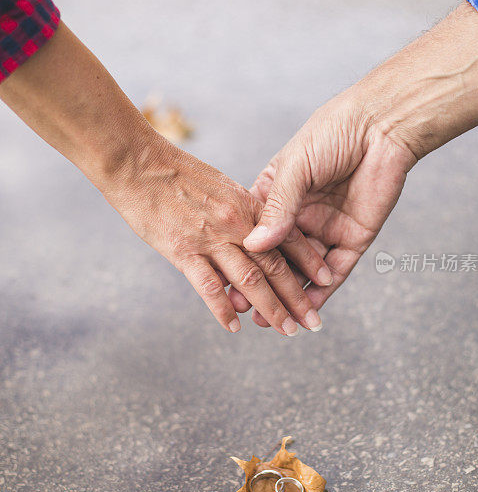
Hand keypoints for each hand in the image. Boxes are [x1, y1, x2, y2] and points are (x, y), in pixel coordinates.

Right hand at [104, 137, 328, 334]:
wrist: (137, 161)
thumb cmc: (174, 169)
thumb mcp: (220, 184)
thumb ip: (241, 210)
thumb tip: (258, 234)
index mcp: (247, 203)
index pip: (288, 236)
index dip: (309, 260)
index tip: (327, 280)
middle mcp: (235, 222)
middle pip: (275, 265)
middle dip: (298, 296)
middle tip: (313, 322)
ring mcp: (210, 237)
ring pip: (251, 279)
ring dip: (272, 308)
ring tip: (287, 330)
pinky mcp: (182, 250)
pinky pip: (208, 286)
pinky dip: (223, 308)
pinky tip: (235, 326)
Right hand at [229, 89, 414, 324]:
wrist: (381, 125)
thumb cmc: (333, 133)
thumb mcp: (297, 167)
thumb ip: (278, 207)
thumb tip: (255, 245)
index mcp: (276, 196)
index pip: (254, 235)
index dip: (241, 260)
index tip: (225, 285)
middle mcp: (299, 216)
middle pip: (277, 260)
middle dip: (263, 287)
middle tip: (246, 311)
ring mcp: (325, 229)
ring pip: (305, 272)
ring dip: (290, 297)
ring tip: (272, 320)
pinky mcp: (353, 238)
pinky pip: (337, 271)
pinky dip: (323, 292)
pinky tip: (309, 310)